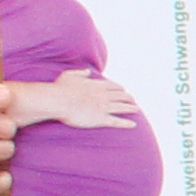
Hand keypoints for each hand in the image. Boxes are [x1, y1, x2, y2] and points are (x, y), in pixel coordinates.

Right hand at [12, 75, 144, 131]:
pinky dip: (126, 123)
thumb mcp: (69, 75)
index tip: (123, 90)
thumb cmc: (60, 89)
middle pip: (121, 96)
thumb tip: (87, 71)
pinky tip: (134, 125)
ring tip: (136, 109)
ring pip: (122, 107)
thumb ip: (80, 73)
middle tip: (133, 100)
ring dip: (131, 108)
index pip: (113, 86)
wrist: (59, 101)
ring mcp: (104, 107)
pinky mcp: (101, 119)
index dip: (120, 88)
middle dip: (128, 97)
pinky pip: (117, 121)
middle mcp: (103, 95)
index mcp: (97, 85)